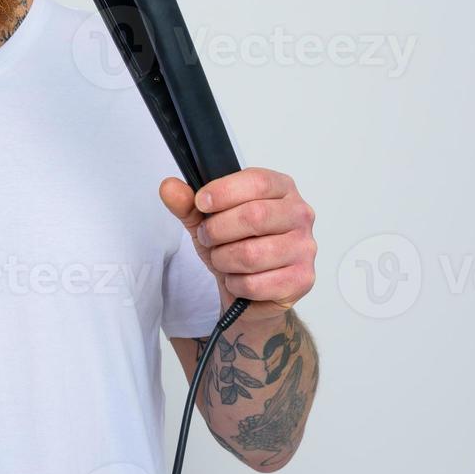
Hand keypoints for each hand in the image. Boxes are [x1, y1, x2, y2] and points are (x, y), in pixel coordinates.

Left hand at [159, 167, 316, 320]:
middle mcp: (300, 215)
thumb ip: (188, 202)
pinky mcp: (302, 279)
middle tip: (207, 237)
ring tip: (222, 259)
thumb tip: (169, 187)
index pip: (257, 181)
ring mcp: (305, 248)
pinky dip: (235, 284)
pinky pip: (256, 283)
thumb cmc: (236, 246)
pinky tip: (237, 279)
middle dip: (217, 230)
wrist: (252, 291)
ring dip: (224, 259)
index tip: (201, 202)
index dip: (223, 192)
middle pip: (254, 216)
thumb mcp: (208, 220)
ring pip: (251, 254)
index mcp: (282, 189)